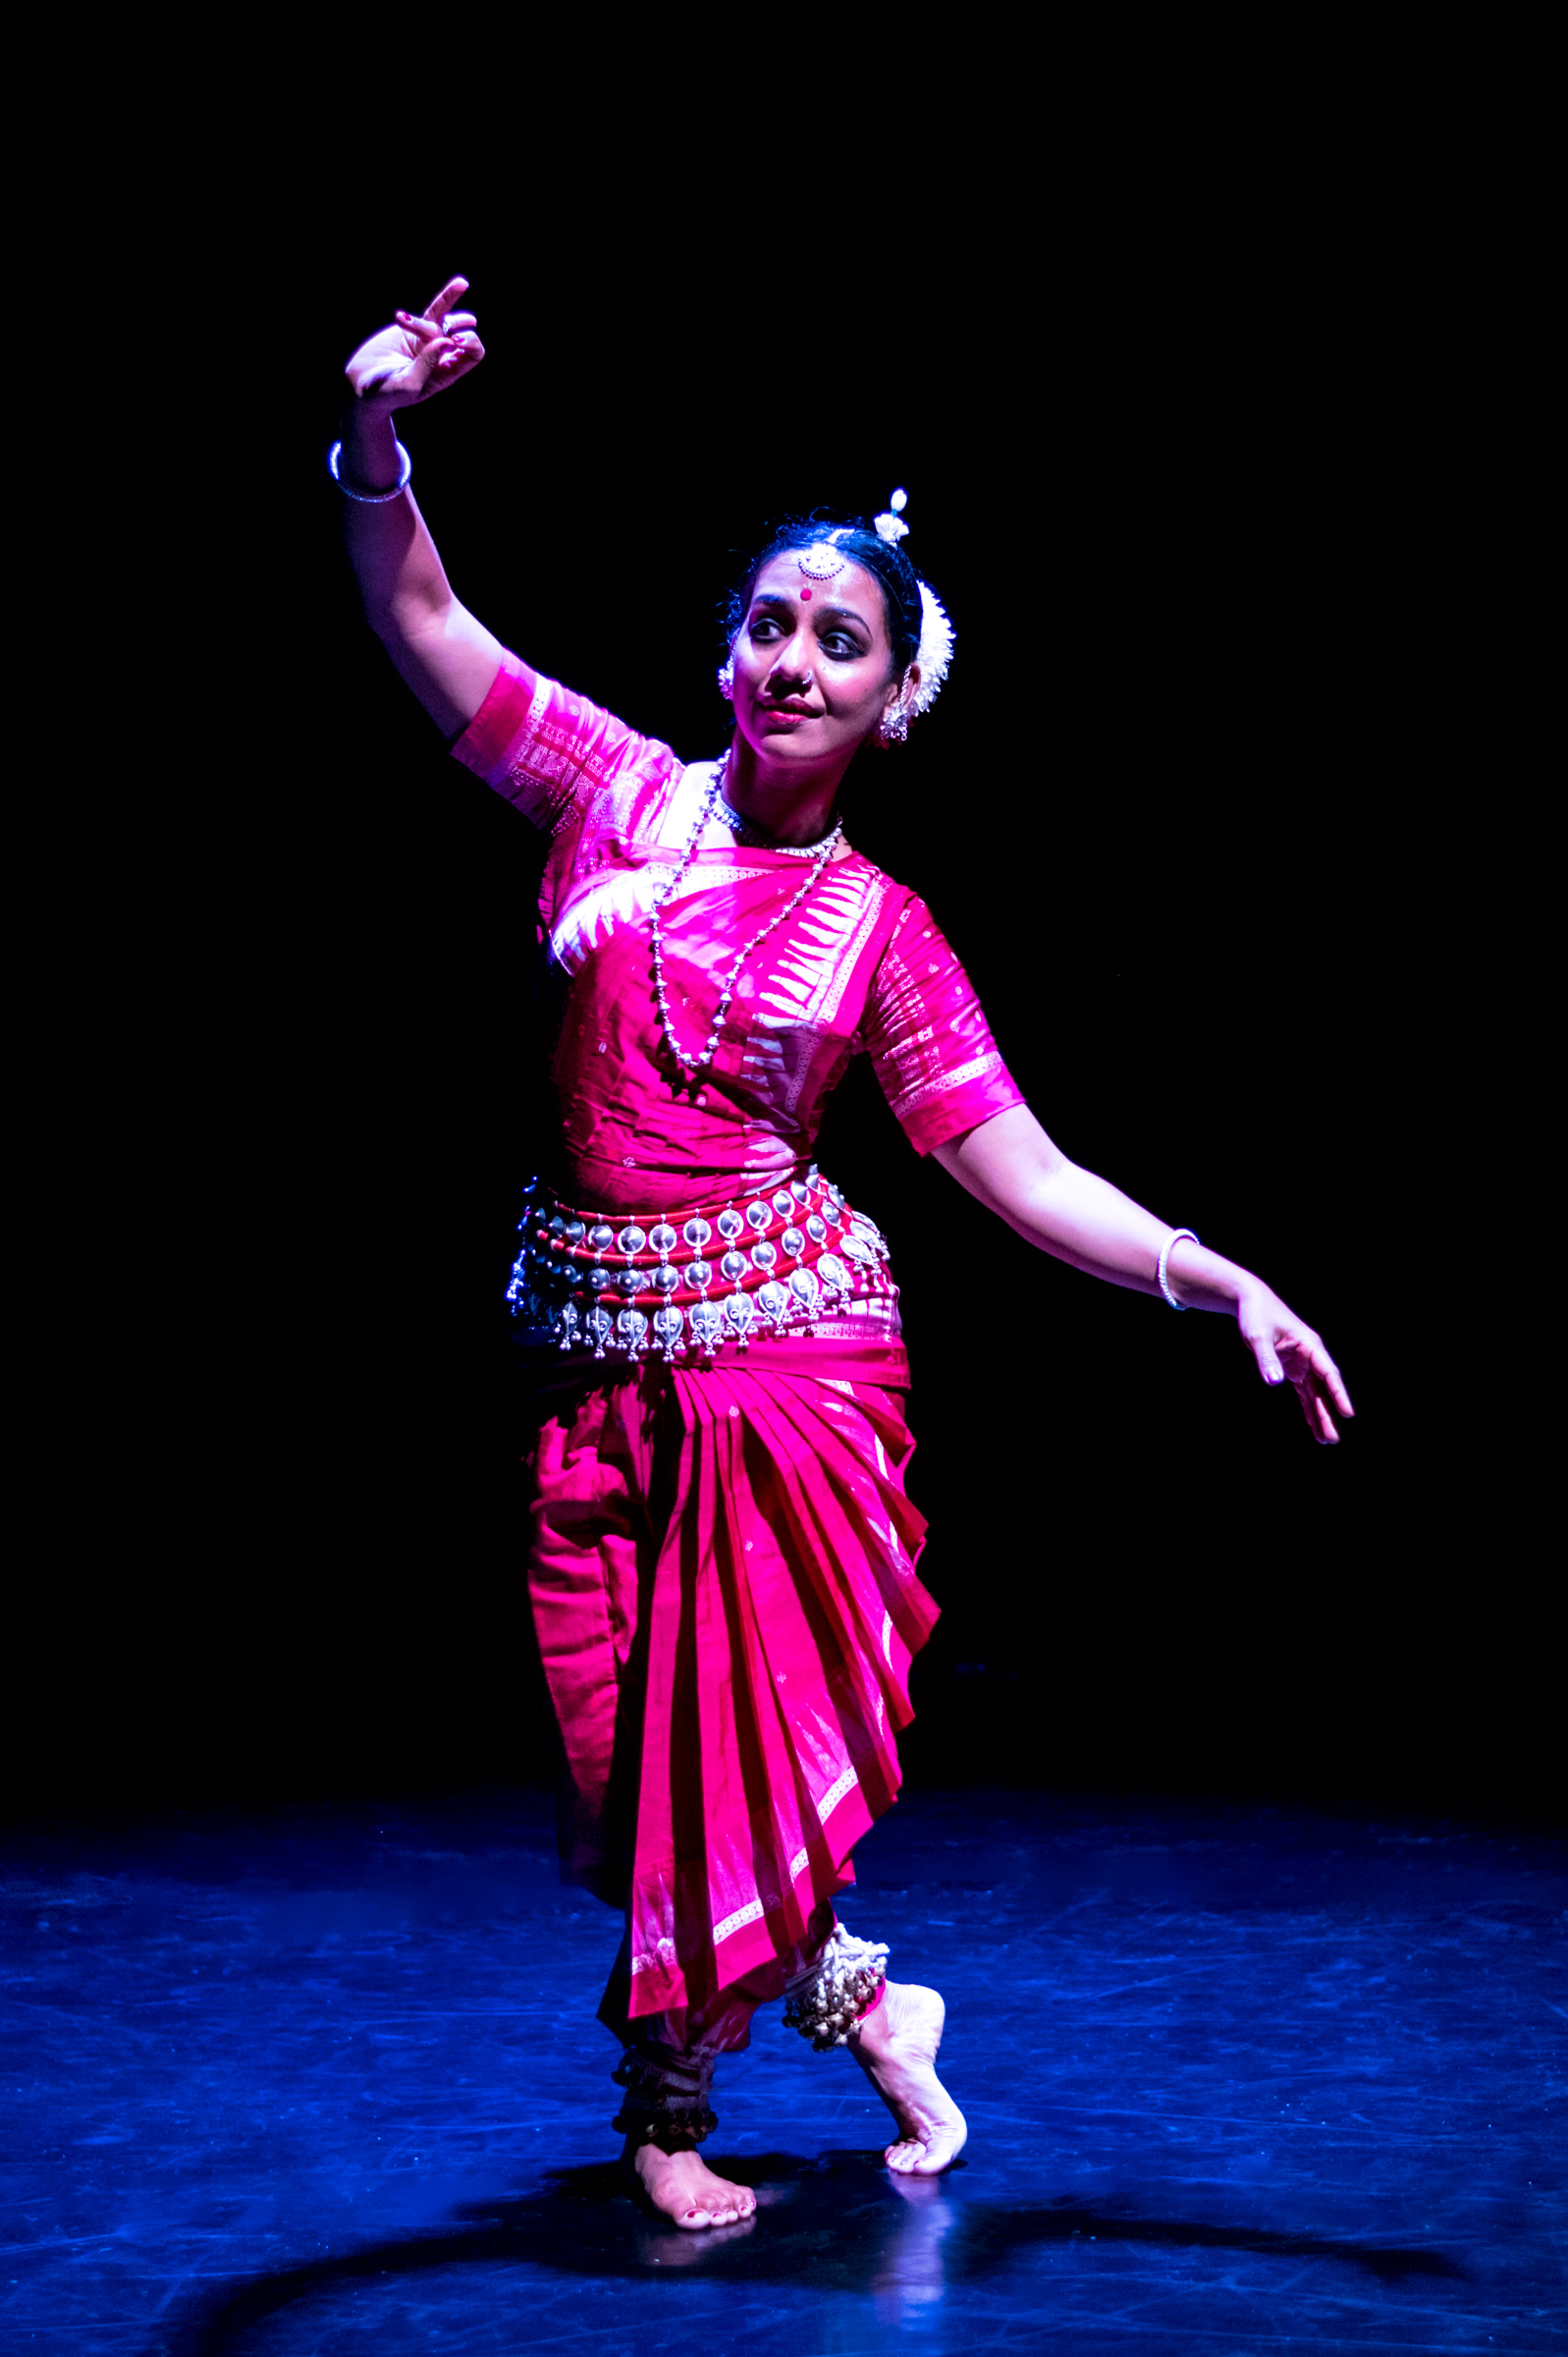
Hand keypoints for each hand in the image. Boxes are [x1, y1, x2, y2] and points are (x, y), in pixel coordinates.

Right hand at [343, 276, 483, 410]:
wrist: (363, 383)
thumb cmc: (388, 393)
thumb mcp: (409, 385)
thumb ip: (427, 365)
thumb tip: (446, 340)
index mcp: (446, 372)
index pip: (472, 355)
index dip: (471, 344)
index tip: (453, 340)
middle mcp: (442, 355)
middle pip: (464, 334)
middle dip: (461, 327)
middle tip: (449, 332)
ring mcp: (428, 340)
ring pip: (447, 317)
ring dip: (452, 302)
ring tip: (459, 286)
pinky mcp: (413, 328)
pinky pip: (432, 310)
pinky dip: (444, 298)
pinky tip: (460, 284)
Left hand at [1235, 1285, 1354, 1445]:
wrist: (1250, 1300)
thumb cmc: (1256, 1314)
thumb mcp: (1257, 1336)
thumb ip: (1266, 1359)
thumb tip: (1274, 1382)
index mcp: (1310, 1344)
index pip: (1328, 1373)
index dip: (1338, 1394)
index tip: (1348, 1413)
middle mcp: (1311, 1355)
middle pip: (1323, 1389)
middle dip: (1328, 1413)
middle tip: (1332, 1439)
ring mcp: (1303, 1362)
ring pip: (1315, 1393)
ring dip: (1320, 1414)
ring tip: (1325, 1439)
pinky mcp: (1293, 1367)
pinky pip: (1304, 1392)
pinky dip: (1308, 1407)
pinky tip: (1314, 1425)